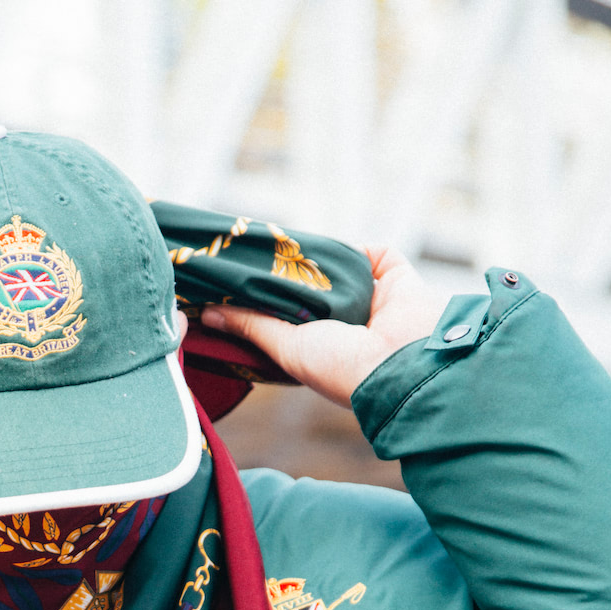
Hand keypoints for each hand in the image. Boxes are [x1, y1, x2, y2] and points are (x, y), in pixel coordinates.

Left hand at [200, 245, 440, 408]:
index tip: (235, 278)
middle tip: (255, 252)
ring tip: (279, 241)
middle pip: (310, 287)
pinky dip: (352, 248)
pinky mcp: (396, 278)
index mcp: (320, 346)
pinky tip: (323, 243)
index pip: (287, 313)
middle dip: (287, 272)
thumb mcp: (286, 348)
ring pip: (337, 269)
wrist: (404, 362)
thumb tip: (206, 314)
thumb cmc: (343, 368)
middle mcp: (346, 324)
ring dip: (314, 257)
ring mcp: (371, 300)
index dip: (263, 297)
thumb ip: (252, 326)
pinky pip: (372, 254)